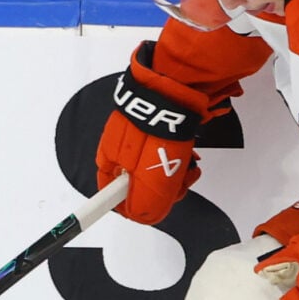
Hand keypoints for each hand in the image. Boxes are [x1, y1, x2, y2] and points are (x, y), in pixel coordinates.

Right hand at [93, 41, 212, 225]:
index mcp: (109, 158)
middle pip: (137, 183)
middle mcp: (119, 147)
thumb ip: (145, 201)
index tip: (152, 206)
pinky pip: (165, 149)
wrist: (178, 82)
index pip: (112, 194)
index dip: (134, 204)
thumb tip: (143, 217)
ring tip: (188, 163)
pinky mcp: (155, 124)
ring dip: (174, 172)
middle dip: (161, 188)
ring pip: (155, 167)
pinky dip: (179, 154)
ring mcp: (137, 134)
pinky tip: (189, 151)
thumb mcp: (152, 174)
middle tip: (178, 183)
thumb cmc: (160, 123)